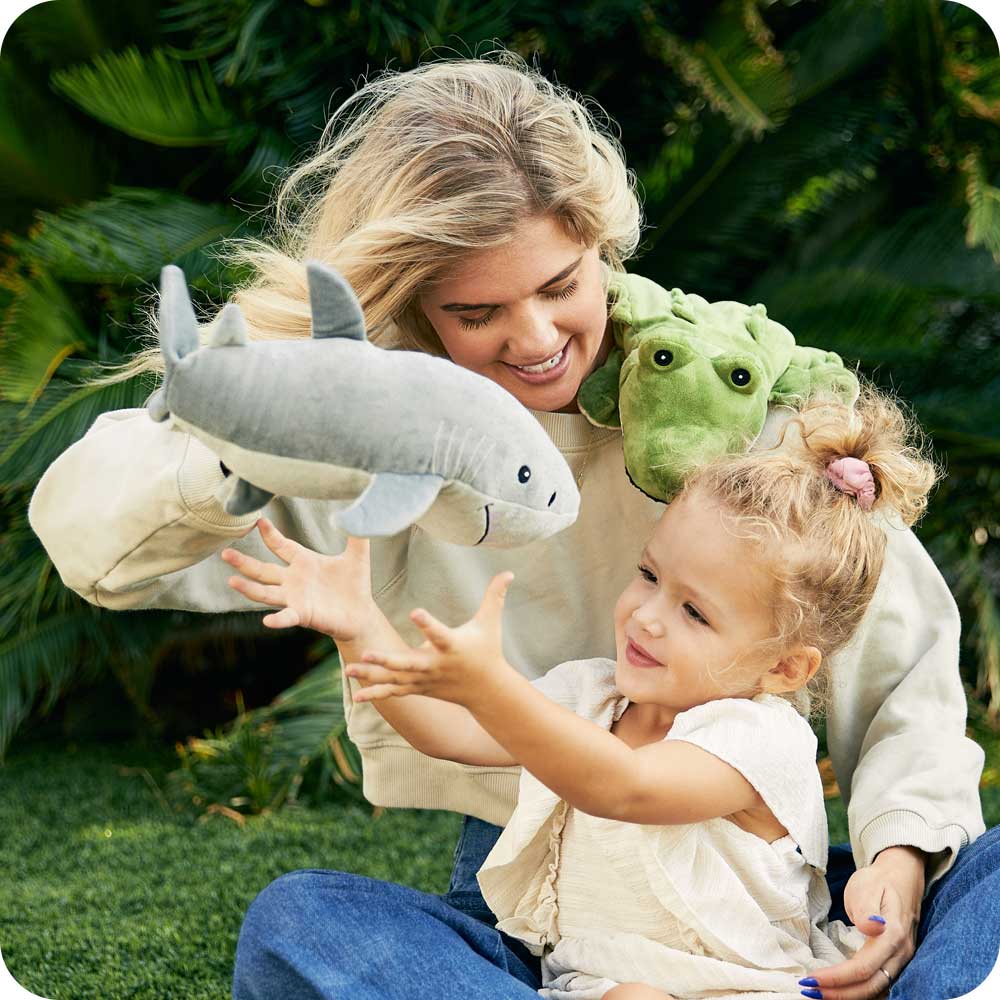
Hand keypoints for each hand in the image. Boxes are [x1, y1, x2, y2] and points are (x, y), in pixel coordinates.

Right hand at [221, 517, 377, 640]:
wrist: (362, 614)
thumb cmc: (356, 585)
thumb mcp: (358, 555)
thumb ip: (357, 533)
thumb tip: (361, 508)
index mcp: (304, 562)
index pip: (281, 545)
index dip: (270, 534)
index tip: (258, 520)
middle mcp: (294, 580)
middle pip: (262, 570)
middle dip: (243, 562)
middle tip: (224, 553)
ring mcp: (295, 598)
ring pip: (265, 593)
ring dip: (249, 589)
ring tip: (231, 581)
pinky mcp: (304, 615)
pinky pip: (286, 617)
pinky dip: (278, 619)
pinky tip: (267, 620)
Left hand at [346, 571, 514, 707]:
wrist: (487, 690)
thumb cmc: (487, 650)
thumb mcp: (491, 623)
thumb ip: (495, 596)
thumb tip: (509, 572)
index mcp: (452, 646)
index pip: (439, 633)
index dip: (428, 623)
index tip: (415, 611)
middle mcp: (436, 665)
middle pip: (409, 663)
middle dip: (387, 660)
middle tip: (366, 653)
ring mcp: (425, 680)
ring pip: (395, 679)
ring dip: (372, 675)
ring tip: (349, 669)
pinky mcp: (419, 688)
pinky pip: (395, 692)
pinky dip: (376, 693)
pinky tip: (356, 695)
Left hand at [802, 846, 924, 999]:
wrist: (901, 876)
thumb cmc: (879, 880)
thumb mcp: (868, 885)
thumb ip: (867, 909)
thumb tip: (871, 927)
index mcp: (894, 936)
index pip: (863, 967)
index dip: (837, 978)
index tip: (811, 978)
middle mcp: (901, 954)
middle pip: (871, 987)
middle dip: (839, 994)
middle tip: (809, 991)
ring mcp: (900, 960)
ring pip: (876, 990)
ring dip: (848, 996)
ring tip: (820, 993)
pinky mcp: (895, 961)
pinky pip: (878, 984)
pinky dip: (858, 991)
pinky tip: (839, 989)